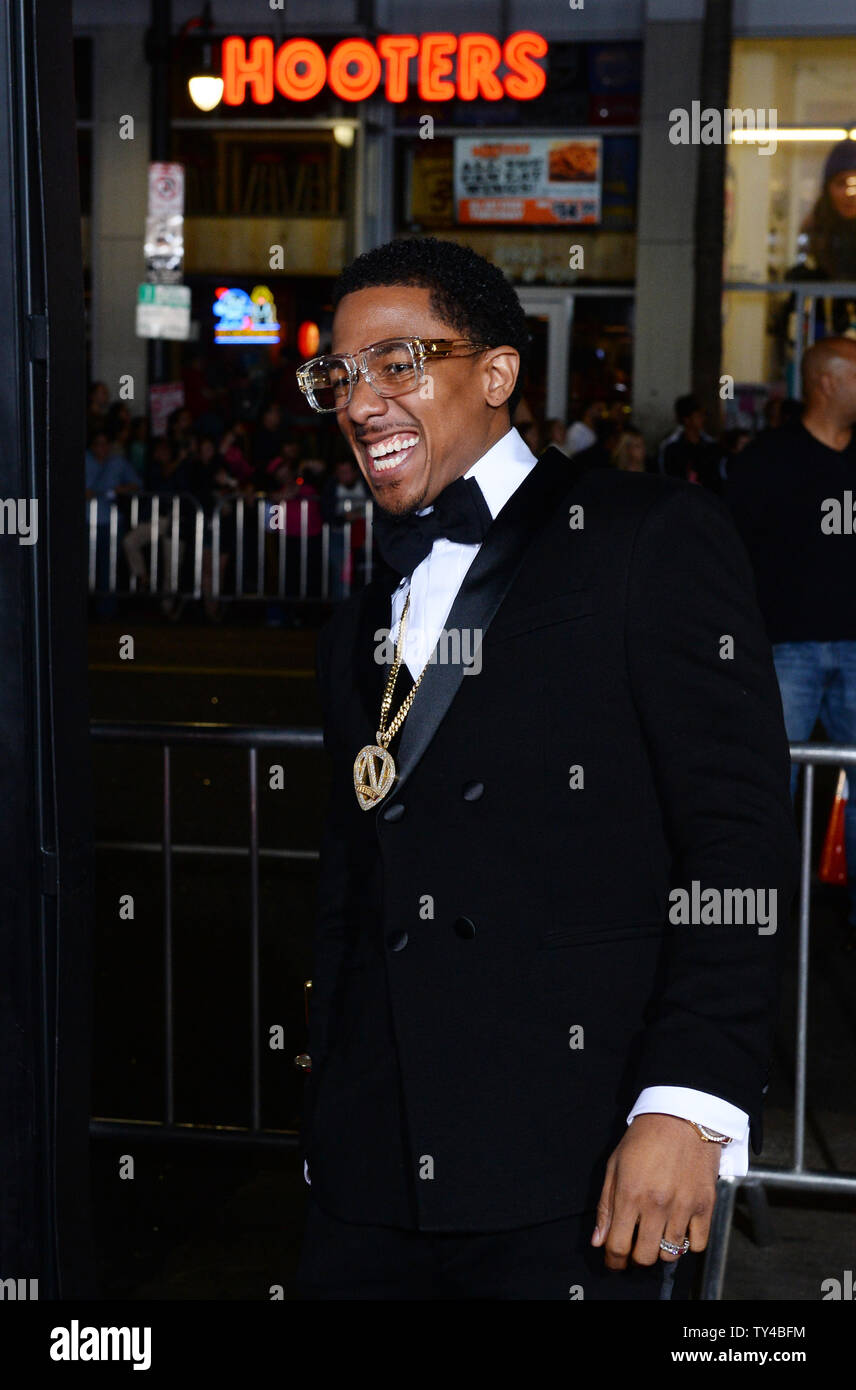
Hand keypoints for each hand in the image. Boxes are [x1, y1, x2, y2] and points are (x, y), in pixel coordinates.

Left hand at [591, 1113, 720, 1268]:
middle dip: (636, 1257)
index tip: (614, 1261)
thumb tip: (598, 1241)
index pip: (617, 1246)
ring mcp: (683, 1207)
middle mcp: (656, 1205)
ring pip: (670, 1254)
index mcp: (630, 1194)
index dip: (613, 1260)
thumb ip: (605, 1206)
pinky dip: (688, 1244)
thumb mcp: (615, 1165)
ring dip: (661, 1251)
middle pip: (644, 1257)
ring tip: (657, 1235)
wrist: (682, 1115)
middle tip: (636, 1246)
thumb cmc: (644, 1138)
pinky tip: (680, 1229)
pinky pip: (698, 1244)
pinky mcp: (705, 1205)